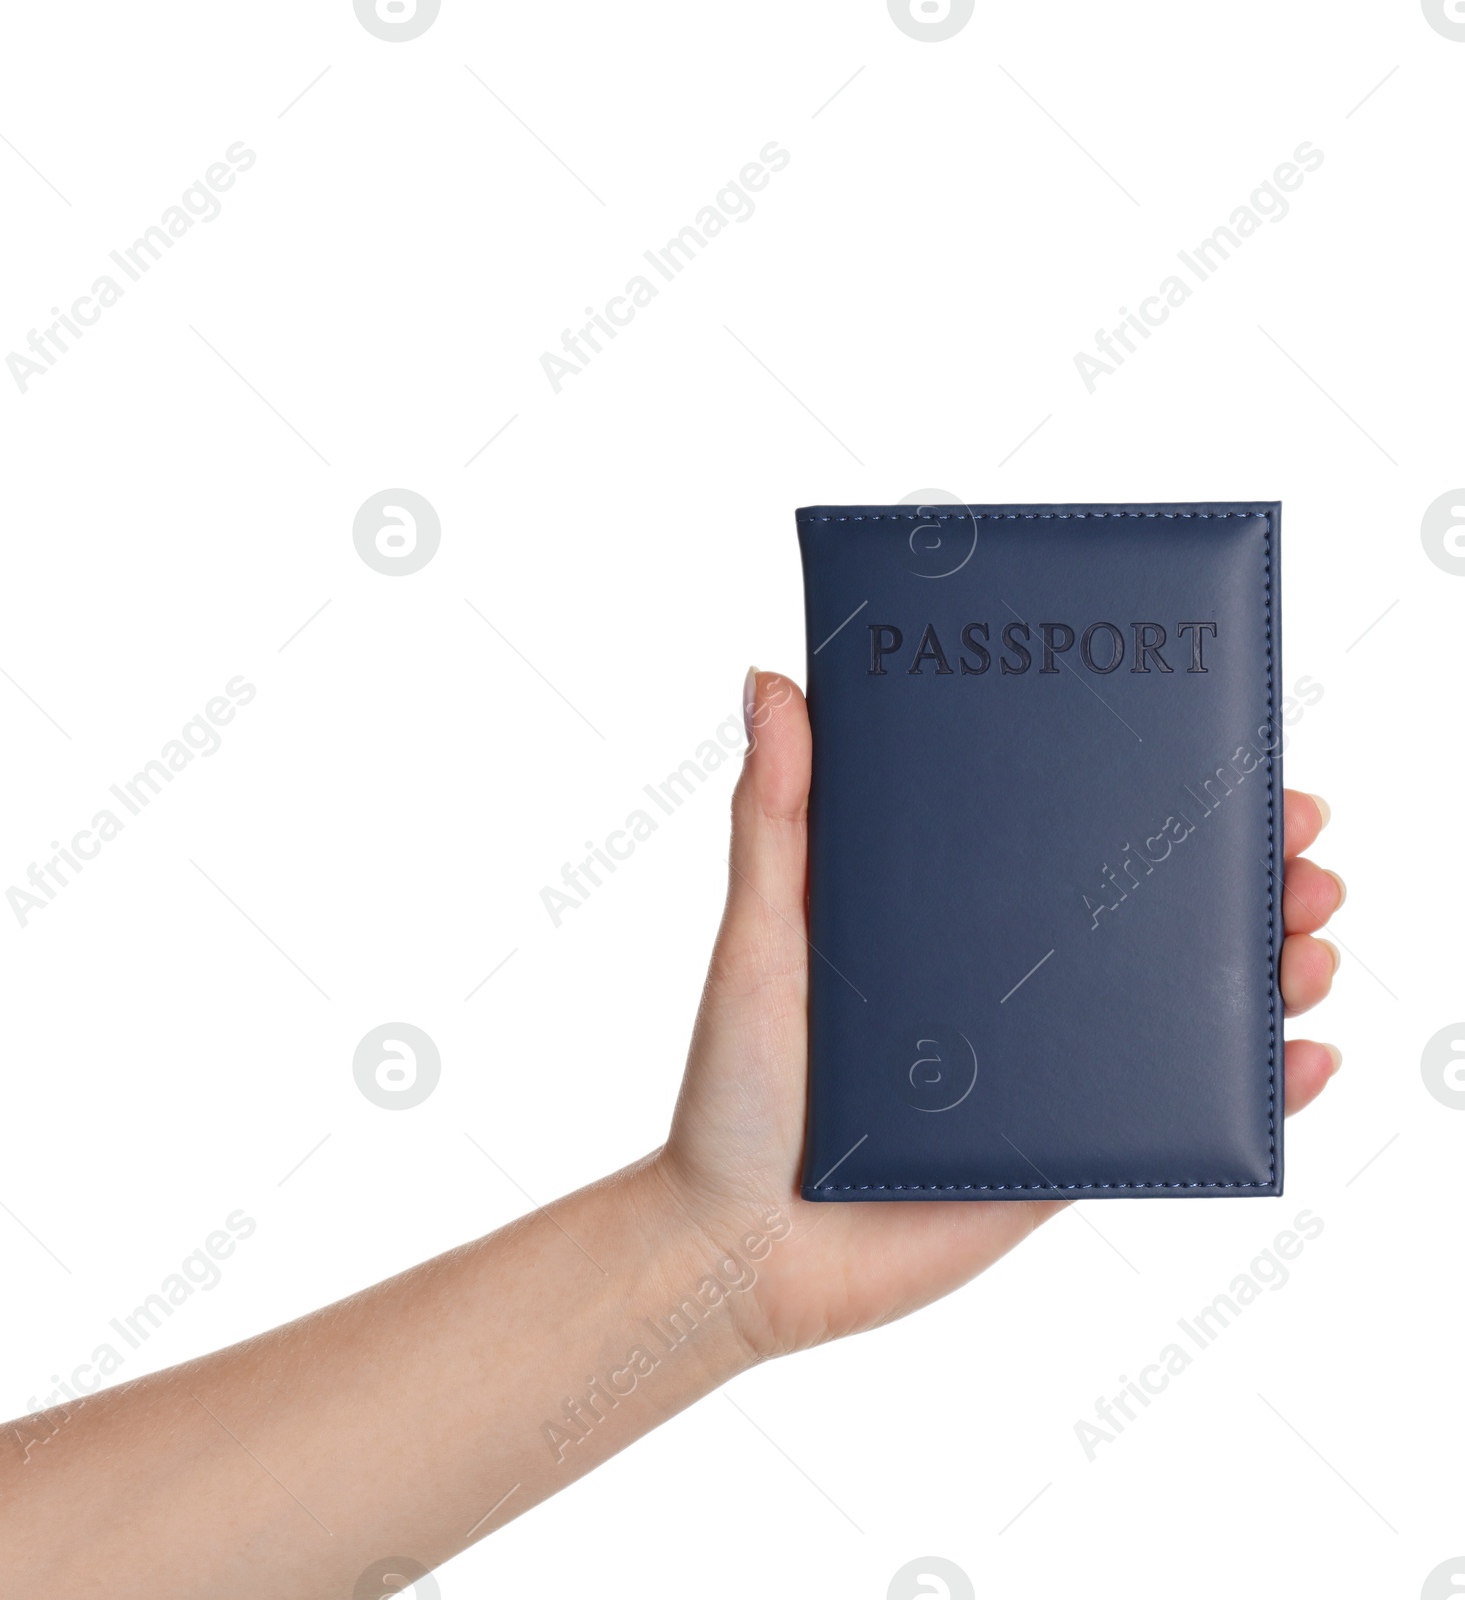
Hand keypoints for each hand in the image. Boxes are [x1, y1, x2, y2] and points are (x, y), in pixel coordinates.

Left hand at [653, 670, 1344, 1360]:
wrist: (741, 1250)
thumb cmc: (736, 1089)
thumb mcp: (759, 936)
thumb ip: (774, 816)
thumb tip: (772, 679)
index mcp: (948, 916)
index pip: (1073, 837)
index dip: (1157, 793)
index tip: (1228, 756)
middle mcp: (1009, 982)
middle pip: (1152, 914)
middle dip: (1247, 876)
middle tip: (1301, 851)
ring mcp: (1046, 1069)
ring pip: (1186, 1007)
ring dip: (1271, 968)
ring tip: (1310, 942)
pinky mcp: (1065, 1154)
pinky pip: (1177, 1117)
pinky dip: (1257, 1092)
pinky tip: (1302, 1058)